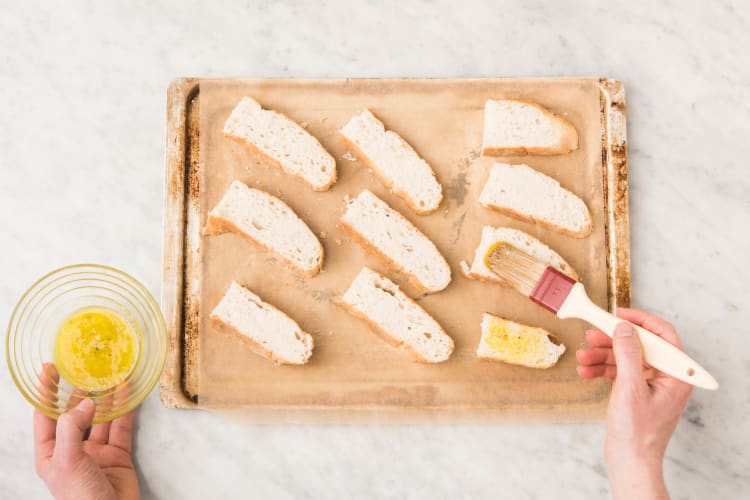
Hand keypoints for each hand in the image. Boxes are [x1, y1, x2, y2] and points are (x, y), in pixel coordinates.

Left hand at [34, 364, 139, 499]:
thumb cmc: (80, 498)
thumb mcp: (67, 462)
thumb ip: (72, 429)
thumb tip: (84, 404)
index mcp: (51, 453)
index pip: (45, 416)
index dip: (46, 392)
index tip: (49, 370)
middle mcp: (72, 449)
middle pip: (74, 414)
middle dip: (78, 392)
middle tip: (82, 368)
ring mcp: (96, 452)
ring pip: (100, 418)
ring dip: (105, 398)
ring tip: (108, 375)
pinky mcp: (118, 454)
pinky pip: (121, 427)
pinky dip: (125, 409)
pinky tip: (126, 393)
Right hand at [576, 308, 692, 499]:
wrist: (630, 461)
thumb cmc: (637, 432)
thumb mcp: (630, 388)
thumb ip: (628, 354)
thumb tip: (625, 329)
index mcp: (676, 375)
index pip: (663, 336)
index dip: (641, 321)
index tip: (619, 314)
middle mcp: (666, 377)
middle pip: (639, 345)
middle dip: (612, 341)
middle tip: (591, 335)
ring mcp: (651, 384)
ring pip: (625, 358)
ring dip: (602, 356)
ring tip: (582, 358)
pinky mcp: (636, 391)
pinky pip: (619, 371)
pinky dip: (602, 370)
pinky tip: (586, 371)